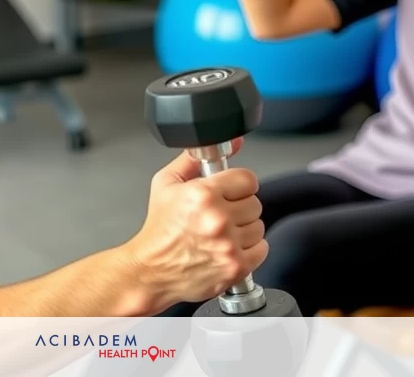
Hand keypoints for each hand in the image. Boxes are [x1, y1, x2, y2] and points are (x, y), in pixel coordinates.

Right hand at [124, 142, 267, 310]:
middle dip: (238, 207)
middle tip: (219, 214)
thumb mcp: (167, 183)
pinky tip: (228, 247)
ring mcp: (228, 245)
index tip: (228, 192)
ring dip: (244, 229)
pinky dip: (248, 249)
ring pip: (259, 226)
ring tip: (222, 232)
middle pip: (254, 203)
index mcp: (203, 194)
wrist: (152, 270)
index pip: (247, 179)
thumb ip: (194, 158)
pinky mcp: (236, 266)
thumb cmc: (159, 229)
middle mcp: (218, 219)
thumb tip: (229, 142)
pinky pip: (261, 249)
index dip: (237, 184)